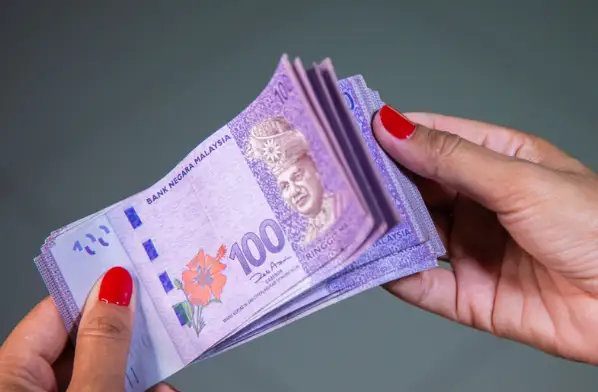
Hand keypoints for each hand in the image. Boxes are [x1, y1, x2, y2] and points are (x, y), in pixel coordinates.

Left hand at [0, 267, 177, 390]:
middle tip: (163, 322)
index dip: (98, 290)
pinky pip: (103, 391)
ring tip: (166, 377)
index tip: (135, 272)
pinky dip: (134, 390)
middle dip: (129, 338)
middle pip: (83, 342)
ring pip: (99, 373)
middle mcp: (25, 387)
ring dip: (140, 371)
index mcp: (9, 373)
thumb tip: (117, 285)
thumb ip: (104, 342)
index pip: (55, 312)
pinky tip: (159, 391)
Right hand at [373, 105, 597, 364]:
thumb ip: (451, 159)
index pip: (434, 141)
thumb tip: (394, 128)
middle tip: (339, 179)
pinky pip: (425, 285)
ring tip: (347, 220)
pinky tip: (375, 265)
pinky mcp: (471, 295)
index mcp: (498, 164)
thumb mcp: (518, 181)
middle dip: (381, 185)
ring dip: (384, 230)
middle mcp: (480, 205)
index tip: (353, 131)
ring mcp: (474, 250)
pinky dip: (397, 276)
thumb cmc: (597, 229)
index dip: (394, 134)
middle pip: (418, 190)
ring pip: (415, 236)